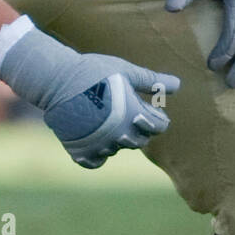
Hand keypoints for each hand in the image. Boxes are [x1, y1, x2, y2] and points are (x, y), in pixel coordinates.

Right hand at [0, 25, 179, 168]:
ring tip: (103, 118)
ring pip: (116, 150)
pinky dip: (96, 154)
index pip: (159, 127)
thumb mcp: (125, 71)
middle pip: (140, 141)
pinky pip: (95, 162)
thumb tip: (178, 85)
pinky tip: (93, 138)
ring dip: (115, 138)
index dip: (155, 116)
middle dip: (137, 128)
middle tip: (122, 110)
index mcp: (135, 116)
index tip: (145, 106)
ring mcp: (100, 146)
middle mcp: (120, 135)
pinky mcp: (80, 150)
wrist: (56, 80)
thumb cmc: (93, 71)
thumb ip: (152, 81)